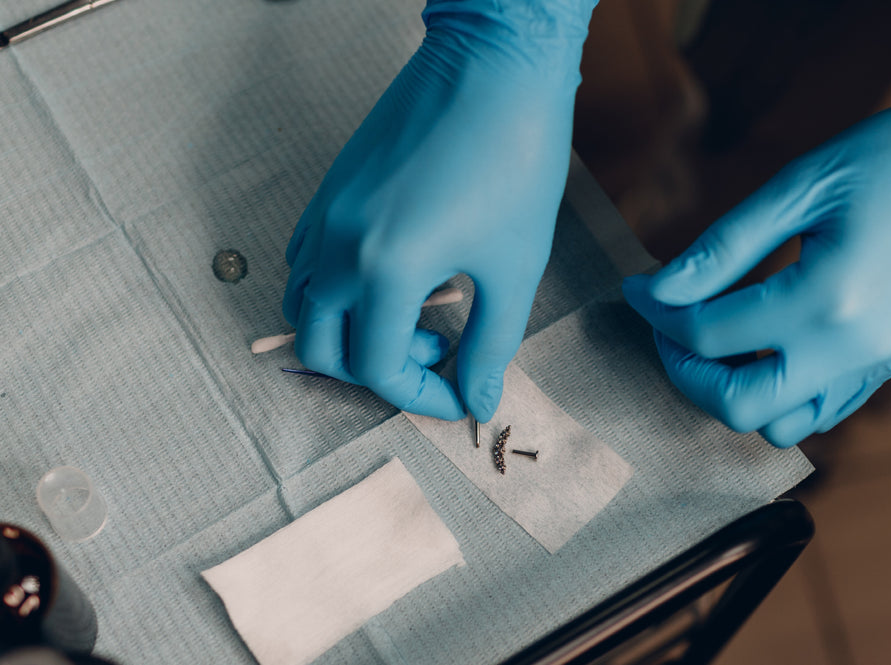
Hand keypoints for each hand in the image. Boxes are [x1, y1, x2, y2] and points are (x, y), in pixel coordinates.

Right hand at [283, 3, 591, 420]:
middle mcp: (337, 246)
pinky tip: (391, 276)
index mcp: (385, 269)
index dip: (422, 396)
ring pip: (304, 305)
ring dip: (351, 332)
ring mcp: (325, 215)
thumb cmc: (516, 161)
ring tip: (416, 314)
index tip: (461, 395)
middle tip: (439, 353)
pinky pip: (304, 261)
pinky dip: (335, 290)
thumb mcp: (515, 265)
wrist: (495, 66)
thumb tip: (480, 400)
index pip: (378, 367)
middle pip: (324, 349)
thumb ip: (493, 344)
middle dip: (381, 370)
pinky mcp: (329, 190)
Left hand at [624, 72, 890, 446]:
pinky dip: (775, 399)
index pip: (708, 334)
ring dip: (729, 392)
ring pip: (777, 426)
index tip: (636, 287)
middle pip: (735, 405)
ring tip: (713, 341)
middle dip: (683, 370)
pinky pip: (818, 416)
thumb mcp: (799, 186)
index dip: (656, 311)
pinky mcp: (886, 368)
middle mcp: (852, 351)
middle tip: (667, 325)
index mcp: (825, 300)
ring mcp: (875, 367)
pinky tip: (759, 352)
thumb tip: (658, 287)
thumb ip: (722, 246)